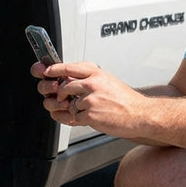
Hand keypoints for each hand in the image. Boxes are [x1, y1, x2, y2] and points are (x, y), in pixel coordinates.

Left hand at [31, 61, 152, 137]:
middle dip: (61, 95)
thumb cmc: (125, 99)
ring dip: (76, 109)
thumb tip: (71, 79)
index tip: (46, 71)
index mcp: (96, 73)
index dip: (54, 69)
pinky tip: (94, 117)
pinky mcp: (90, 114)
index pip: (69, 67)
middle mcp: (92, 84)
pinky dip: (81, 119)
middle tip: (64, 98)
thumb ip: (90, 78)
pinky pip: (75, 117)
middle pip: (64, 86)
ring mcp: (90, 99)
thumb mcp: (108, 80)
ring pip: (69, 103)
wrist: (139, 114)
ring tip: (91, 110)